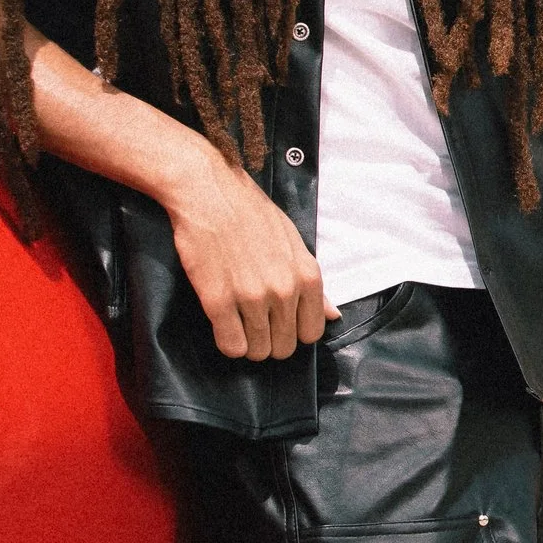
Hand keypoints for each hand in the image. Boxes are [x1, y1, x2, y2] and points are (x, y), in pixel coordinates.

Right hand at [165, 150, 335, 360]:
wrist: (209, 192)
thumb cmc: (251, 213)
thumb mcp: (293, 243)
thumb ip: (313, 284)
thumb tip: (333, 315)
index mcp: (306, 276)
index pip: (312, 333)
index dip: (294, 332)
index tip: (280, 323)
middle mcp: (283, 290)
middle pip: (284, 347)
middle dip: (270, 341)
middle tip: (255, 323)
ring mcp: (251, 297)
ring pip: (257, 351)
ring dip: (247, 343)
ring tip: (237, 322)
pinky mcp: (218, 300)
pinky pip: (231, 345)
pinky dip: (227, 342)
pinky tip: (223, 325)